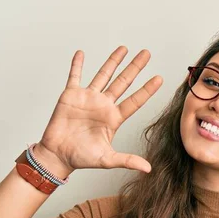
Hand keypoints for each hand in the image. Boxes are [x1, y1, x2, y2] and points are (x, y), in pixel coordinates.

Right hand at [37, 46, 162, 174]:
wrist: (58, 155)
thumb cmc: (82, 158)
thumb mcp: (108, 160)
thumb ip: (127, 161)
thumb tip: (148, 169)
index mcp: (114, 118)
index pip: (135, 100)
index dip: (147, 89)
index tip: (159, 78)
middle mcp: (104, 105)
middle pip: (123, 82)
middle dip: (135, 67)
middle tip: (146, 54)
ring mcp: (88, 99)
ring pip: (103, 75)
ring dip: (113, 61)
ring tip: (124, 49)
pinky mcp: (70, 96)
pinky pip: (75, 76)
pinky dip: (77, 65)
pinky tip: (81, 53)